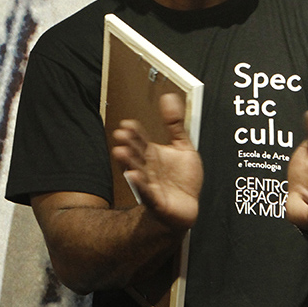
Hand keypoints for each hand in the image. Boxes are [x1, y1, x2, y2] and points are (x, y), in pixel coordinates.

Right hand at [110, 93, 201, 229]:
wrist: (187, 208)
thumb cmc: (183, 180)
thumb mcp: (183, 146)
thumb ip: (175, 123)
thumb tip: (169, 98)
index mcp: (153, 154)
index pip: (141, 140)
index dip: (134, 132)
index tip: (127, 123)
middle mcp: (148, 167)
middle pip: (136, 153)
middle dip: (128, 144)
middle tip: (121, 134)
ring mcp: (150, 183)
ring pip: (137, 170)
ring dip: (128, 162)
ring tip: (120, 151)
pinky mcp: (155, 200)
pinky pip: (147, 192)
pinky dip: (141, 184)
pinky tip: (135, 176)